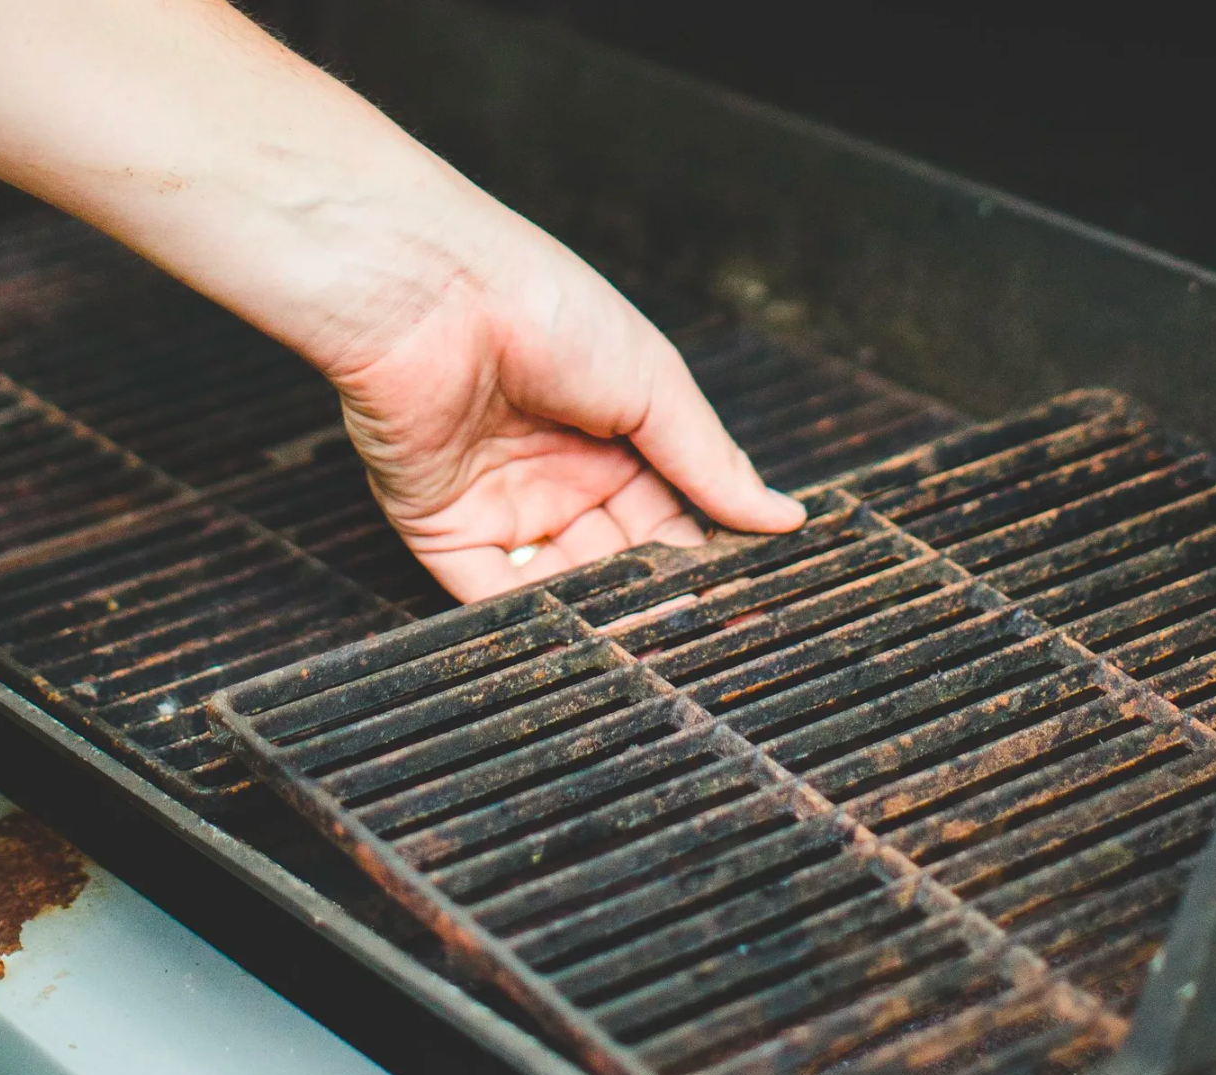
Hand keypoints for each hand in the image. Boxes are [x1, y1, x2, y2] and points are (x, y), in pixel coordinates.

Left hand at [302, 164, 806, 600]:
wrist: (432, 295)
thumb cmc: (541, 306)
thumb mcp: (653, 383)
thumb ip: (712, 462)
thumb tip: (783, 515)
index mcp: (614, 430)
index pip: (669, 512)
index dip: (701, 553)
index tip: (737, 593)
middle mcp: (559, 471)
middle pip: (618, 555)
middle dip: (653, 592)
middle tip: (693, 625)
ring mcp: (501, 503)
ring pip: (561, 583)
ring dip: (601, 613)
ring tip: (645, 637)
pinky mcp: (442, 529)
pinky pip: (490, 593)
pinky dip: (533, 619)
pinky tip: (580, 636)